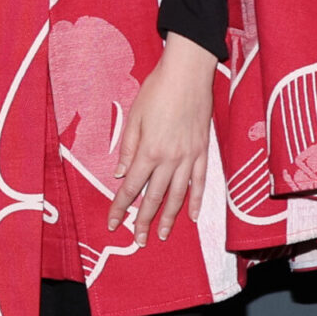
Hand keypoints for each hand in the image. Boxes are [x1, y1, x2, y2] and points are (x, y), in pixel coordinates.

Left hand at [107, 32, 216, 243]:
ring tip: (161, 234)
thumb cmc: (157, 91)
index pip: (131, 187)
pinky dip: (197, 201)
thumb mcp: (134, 117)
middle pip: (154, 197)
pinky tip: (193, 216)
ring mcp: (189, 157)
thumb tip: (120, 174)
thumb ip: (127, 148)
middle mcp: (170, 159)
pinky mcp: (203, 152)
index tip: (113, 223)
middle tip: (138, 240)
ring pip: (178, 195)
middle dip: (143, 221)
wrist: (188, 74)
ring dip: (168, 217)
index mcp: (149, 151)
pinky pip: (200, 182)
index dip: (120, 207)